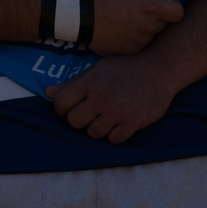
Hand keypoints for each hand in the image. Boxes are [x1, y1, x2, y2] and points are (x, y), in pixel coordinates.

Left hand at [45, 52, 175, 142]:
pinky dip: (115, 134)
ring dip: (98, 128)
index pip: (61, 103)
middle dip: (81, 120)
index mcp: (90, 81)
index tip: (73, 106)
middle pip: (75, 122)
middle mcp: (102, 96)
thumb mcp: (98, 69)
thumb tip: (47, 92)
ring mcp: (117, 110)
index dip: (63, 107)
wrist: (159, 69)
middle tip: (92, 113)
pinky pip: (114, 140)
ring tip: (107, 117)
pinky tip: (120, 122)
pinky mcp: (133, 122)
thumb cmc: (125, 68)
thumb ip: (73, 84)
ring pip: (93, 133)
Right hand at [88, 0, 183, 54]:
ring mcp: (140, 42)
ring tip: (129, 18)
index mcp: (152, 8)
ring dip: (148, 27)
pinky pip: (142, 45)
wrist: (82, 17)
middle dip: (158, 15)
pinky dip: (137, 38)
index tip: (161, 0)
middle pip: (166, 24)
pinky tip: (123, 29)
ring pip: (154, 35)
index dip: (173, 5)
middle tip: (140, 8)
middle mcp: (149, 28)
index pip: (179, 13)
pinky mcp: (131, 51)